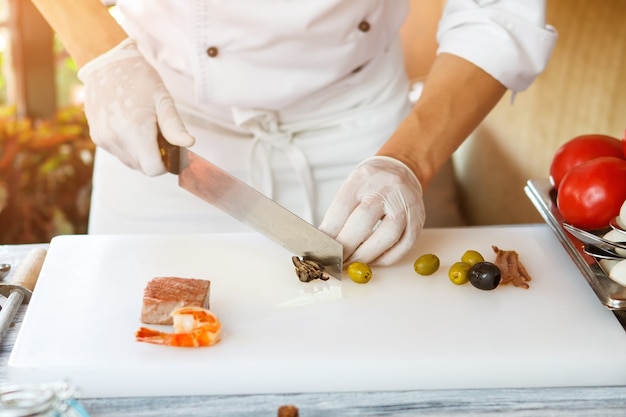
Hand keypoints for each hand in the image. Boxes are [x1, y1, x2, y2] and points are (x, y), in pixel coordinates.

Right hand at [77, 38, 193, 175]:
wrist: (106, 64)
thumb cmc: (138, 79)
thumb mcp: (163, 100)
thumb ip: (174, 126)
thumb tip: (188, 144)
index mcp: (136, 128)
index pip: (153, 168)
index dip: (165, 164)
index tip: (169, 149)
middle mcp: (117, 137)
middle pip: (142, 167)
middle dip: (154, 157)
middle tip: (157, 133)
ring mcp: (104, 139)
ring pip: (130, 162)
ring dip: (141, 153)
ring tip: (143, 127)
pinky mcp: (97, 138)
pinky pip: (119, 153)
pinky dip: (128, 147)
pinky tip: (130, 126)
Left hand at [320, 156, 425, 265]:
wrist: (401, 170)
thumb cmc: (371, 183)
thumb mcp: (351, 188)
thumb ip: (339, 213)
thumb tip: (326, 242)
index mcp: (363, 178)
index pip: (342, 207)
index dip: (330, 232)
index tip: (322, 248)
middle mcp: (386, 189)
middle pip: (364, 220)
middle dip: (347, 246)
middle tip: (335, 260)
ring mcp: (405, 204)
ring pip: (388, 236)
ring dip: (367, 255)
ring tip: (352, 263)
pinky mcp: (418, 219)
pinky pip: (404, 245)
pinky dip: (386, 258)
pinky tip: (373, 261)